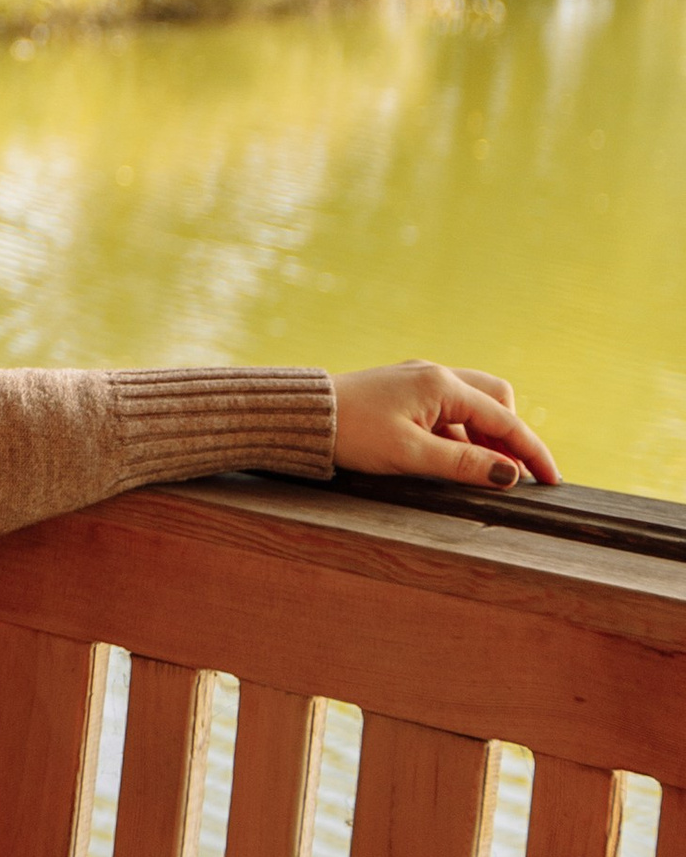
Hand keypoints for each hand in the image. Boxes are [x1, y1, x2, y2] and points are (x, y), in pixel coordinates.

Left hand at [331, 363, 557, 490]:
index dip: (532, 452)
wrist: (303, 417)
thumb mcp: (410, 456)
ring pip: (471, 404)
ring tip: (482, 473)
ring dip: (483, 436)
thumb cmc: (352, 434)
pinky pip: (447, 410)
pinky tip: (450, 459)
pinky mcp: (404, 391)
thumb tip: (510, 474)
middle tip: (513, 474)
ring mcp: (419, 380)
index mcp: (442, 385)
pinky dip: (459, 433)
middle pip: (495, 400)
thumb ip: (463, 465)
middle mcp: (436, 375)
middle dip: (510, 435)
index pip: (504, 420)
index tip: (553, 481)